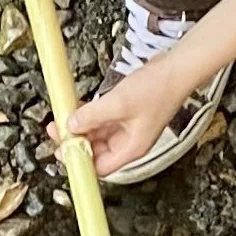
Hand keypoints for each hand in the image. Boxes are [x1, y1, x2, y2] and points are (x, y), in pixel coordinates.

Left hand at [63, 58, 195, 181]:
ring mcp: (129, 128)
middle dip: (76, 141)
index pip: (100, 167)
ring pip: (98, 135)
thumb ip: (92, 116)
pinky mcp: (127, 113)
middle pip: (96, 151)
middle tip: (57, 130)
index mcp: (132, 148)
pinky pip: (103, 120)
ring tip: (63, 117)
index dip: (80, 161)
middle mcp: (130, 142)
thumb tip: (70, 126)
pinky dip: (90, 115)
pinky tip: (78, 107)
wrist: (178, 68)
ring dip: (80, 127)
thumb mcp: (119, 103)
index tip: (63, 150)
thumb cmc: (159, 88)